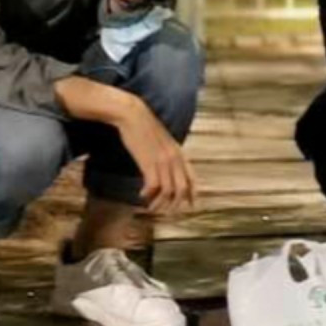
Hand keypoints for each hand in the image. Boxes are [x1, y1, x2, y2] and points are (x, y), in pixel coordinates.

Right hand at [54, 76, 196, 214]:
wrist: (132, 114)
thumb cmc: (143, 127)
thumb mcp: (162, 141)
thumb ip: (168, 154)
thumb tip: (166, 170)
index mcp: (179, 152)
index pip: (193, 178)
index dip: (193, 194)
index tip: (191, 206)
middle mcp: (174, 157)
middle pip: (182, 189)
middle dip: (174, 205)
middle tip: (163, 212)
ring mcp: (162, 160)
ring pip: (168, 192)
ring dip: (159, 204)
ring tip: (149, 207)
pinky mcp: (149, 162)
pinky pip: (154, 187)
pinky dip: (148, 195)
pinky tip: (141, 195)